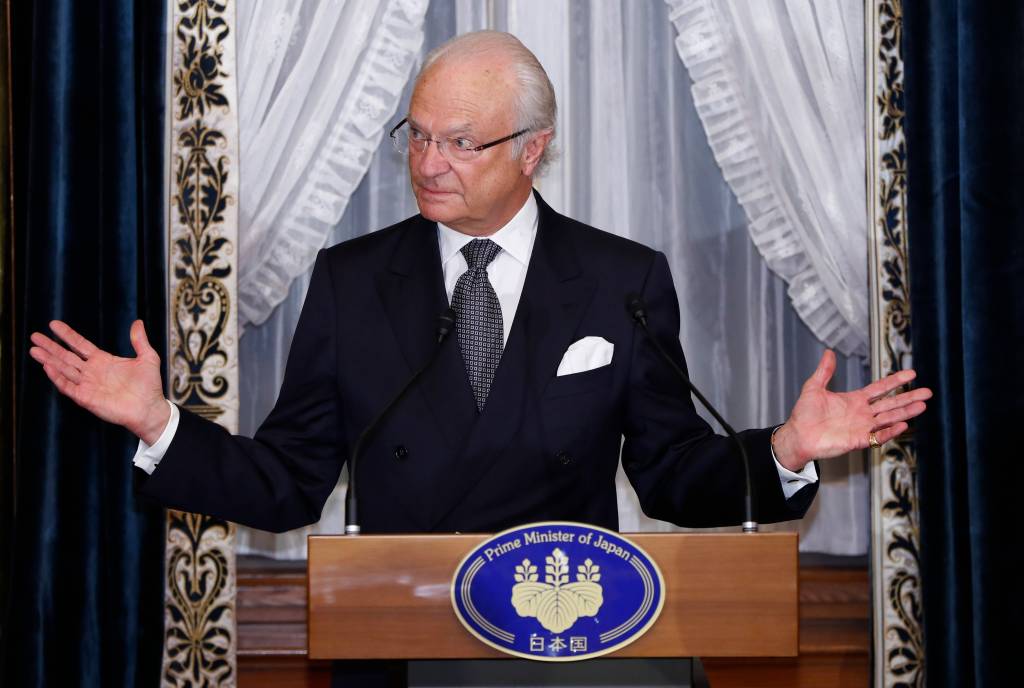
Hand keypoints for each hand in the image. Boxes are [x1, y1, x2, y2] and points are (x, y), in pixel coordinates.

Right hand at [29, 320, 169, 443]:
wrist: (150, 408)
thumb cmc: (149, 386)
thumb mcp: (148, 358)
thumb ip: (139, 340)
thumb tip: (138, 322)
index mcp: (103, 361)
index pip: (80, 345)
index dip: (67, 335)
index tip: (53, 324)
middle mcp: (92, 372)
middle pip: (66, 356)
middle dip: (50, 346)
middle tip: (34, 336)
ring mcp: (87, 385)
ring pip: (63, 369)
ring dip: (48, 360)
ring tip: (34, 350)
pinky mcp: (86, 398)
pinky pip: (68, 386)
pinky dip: (57, 377)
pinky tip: (48, 367)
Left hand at [771, 349, 931, 471]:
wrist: (797, 435)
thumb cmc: (804, 414)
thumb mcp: (814, 387)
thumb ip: (824, 371)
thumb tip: (829, 352)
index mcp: (855, 400)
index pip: (880, 389)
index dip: (895, 381)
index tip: (911, 373)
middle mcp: (862, 413)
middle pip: (891, 404)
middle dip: (909, 398)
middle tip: (928, 392)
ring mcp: (862, 427)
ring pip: (889, 419)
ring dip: (905, 413)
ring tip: (922, 406)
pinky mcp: (858, 440)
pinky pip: (878, 436)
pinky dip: (890, 431)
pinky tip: (903, 425)